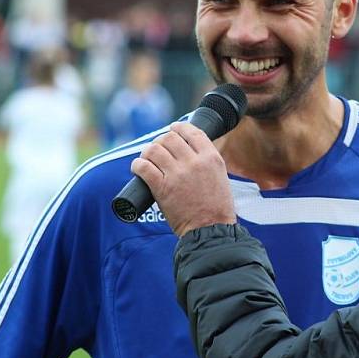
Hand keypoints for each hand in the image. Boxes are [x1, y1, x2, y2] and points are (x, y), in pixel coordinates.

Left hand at [132, 121, 235, 236]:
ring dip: (148, 152)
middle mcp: (194, 162)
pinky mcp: (162, 188)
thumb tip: (189, 149)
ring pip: (154, 149)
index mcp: (211, 158)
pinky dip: (138, 165)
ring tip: (147, 158)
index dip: (179, 128)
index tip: (173, 129)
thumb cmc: (216, 207)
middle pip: (170, 138)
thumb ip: (207, 161)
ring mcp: (177, 174)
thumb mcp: (220, 176)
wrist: (210, 230)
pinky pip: (143, 167)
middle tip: (158, 149)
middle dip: (161, 141)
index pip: (192, 131)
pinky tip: (138, 168)